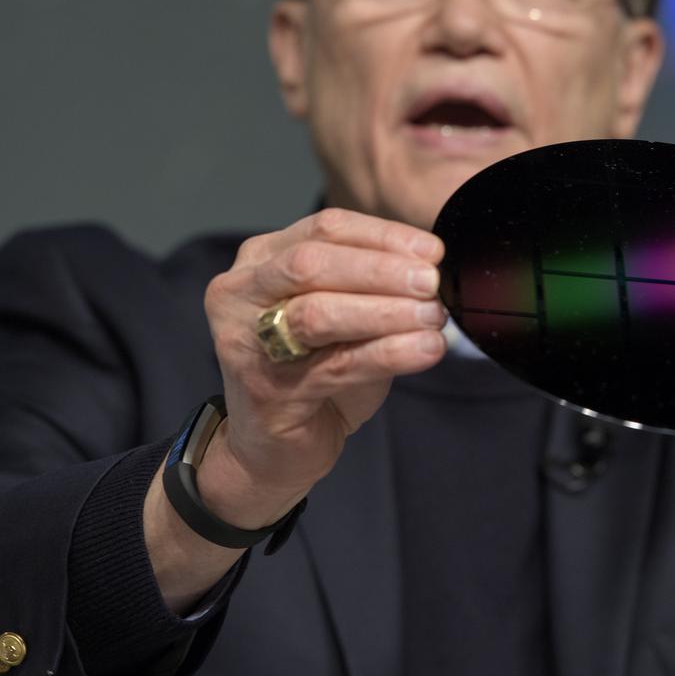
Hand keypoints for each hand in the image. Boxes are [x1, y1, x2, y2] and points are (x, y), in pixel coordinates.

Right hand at [198, 208, 447, 527]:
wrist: (275, 448)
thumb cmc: (313, 369)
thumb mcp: (343, 311)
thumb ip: (370, 284)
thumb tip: (431, 267)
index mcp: (261, 258)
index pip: (326, 228)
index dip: (383, 236)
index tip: (432, 251)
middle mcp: (241, 292)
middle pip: (312, 263)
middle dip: (381, 270)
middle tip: (431, 283)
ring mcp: (246, 341)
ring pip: (318, 313)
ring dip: (386, 312)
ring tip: (433, 318)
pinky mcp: (267, 390)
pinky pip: (336, 365)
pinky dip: (389, 354)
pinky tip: (426, 350)